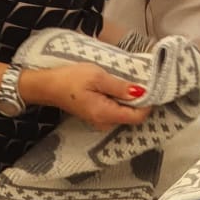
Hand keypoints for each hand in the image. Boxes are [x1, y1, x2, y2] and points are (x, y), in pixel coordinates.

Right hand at [25, 62, 147, 128]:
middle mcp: (105, 122)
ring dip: (130, 98)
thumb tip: (142, 93)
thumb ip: (120, 87)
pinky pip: (116, 110)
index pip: (137, 117)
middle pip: (133, 116)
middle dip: (140, 100)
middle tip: (141, 79)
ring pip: (125, 112)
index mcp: (106, 114)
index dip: (148, 103)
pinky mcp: (97, 115)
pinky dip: (121, 99)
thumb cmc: (71, 79)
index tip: (152, 86)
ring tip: (129, 80)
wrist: (47, 85)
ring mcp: (100, 120)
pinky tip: (118, 86)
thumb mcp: (98, 77)